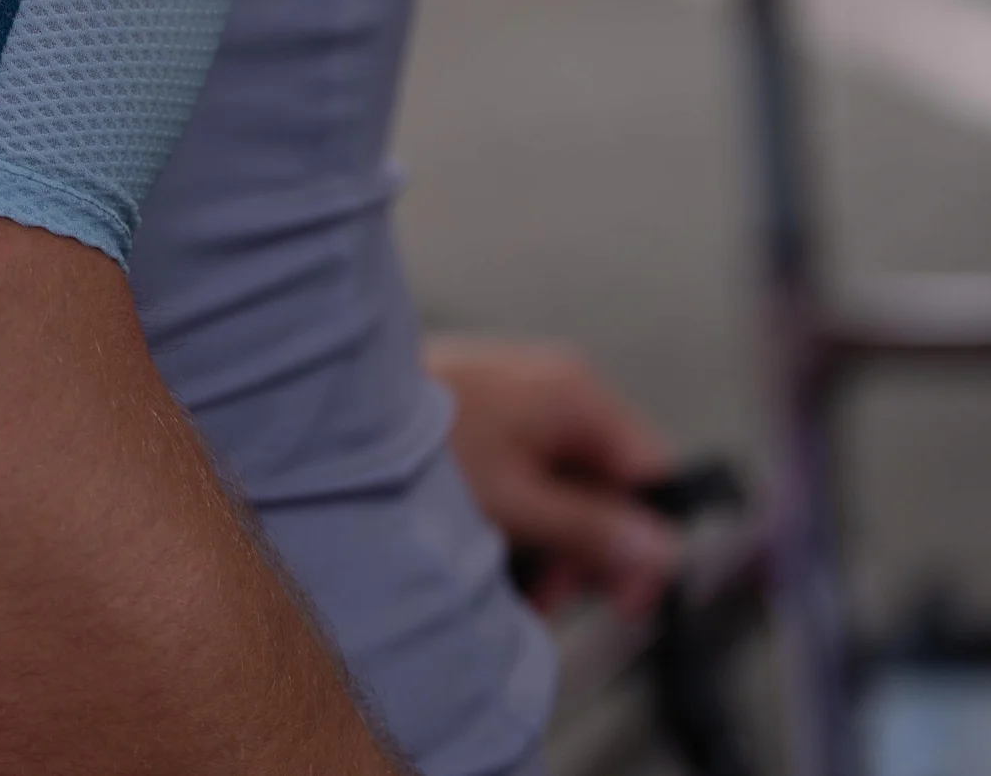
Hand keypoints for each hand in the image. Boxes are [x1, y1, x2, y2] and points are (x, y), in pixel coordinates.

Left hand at [426, 339, 680, 618]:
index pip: (650, 471)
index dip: (647, 539)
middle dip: (583, 553)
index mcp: (577, 396)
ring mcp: (516, 405)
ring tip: (509, 584)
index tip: (632, 592)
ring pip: (561, 490)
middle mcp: (554, 391)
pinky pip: (522, 480)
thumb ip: (593, 531)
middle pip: (604, 487)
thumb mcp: (517, 504)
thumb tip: (658, 551)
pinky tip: (486, 551)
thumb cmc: (417, 440)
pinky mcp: (482, 422)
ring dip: (546, 547)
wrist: (331, 409)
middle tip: (553, 598)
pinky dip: (513, 521)